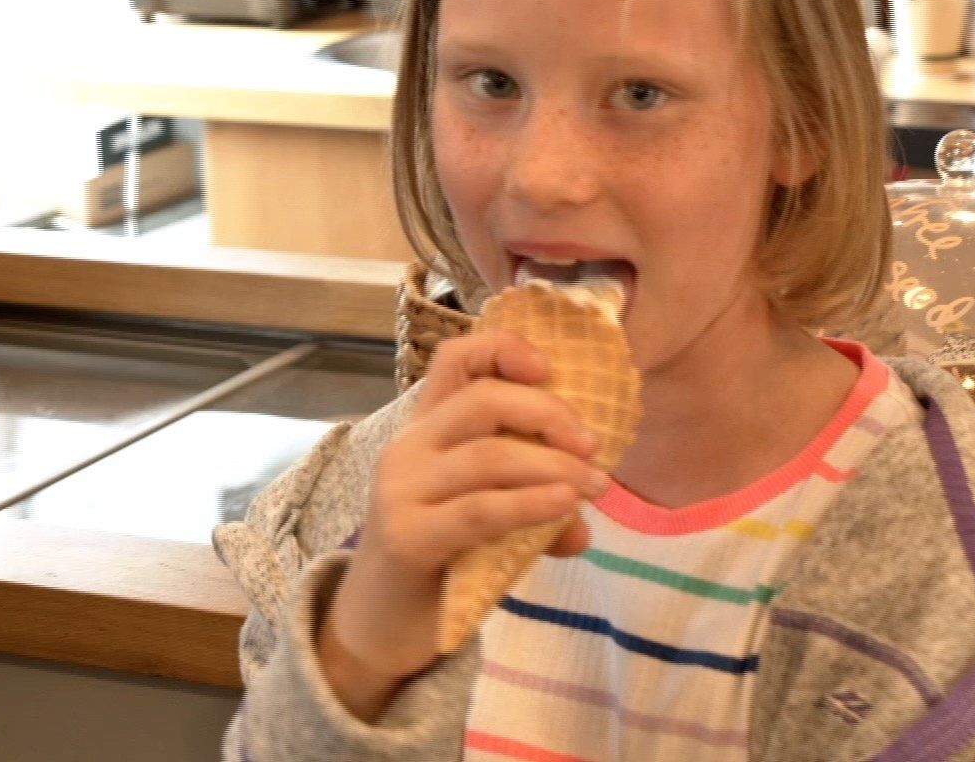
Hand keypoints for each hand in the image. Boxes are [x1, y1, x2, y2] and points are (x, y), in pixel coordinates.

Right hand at [318, 329, 606, 716]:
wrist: (380, 625)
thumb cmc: (443, 558)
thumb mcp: (491, 522)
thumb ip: (532, 507)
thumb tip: (585, 520)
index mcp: (428, 428)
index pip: (456, 360)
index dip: (503, 349)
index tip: (550, 368)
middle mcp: (409, 448)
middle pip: (482, 400)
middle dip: (548, 414)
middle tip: (593, 446)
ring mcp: (402, 490)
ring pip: (488, 455)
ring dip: (554, 467)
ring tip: (594, 486)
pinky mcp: (408, 536)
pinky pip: (481, 509)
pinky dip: (531, 503)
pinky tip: (565, 507)